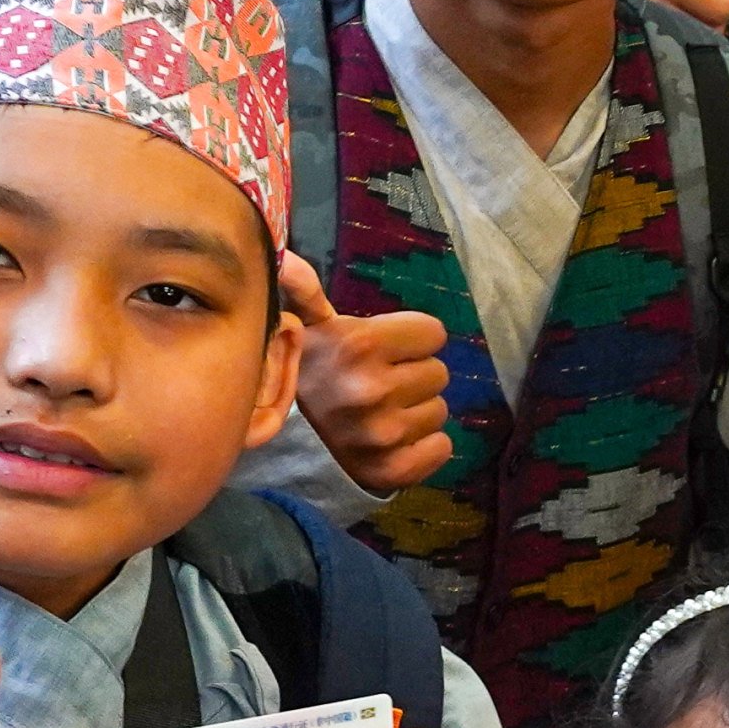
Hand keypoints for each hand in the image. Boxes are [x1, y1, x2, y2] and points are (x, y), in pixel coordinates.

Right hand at [283, 256, 453, 493]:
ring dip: (417, 410)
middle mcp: (373, 388)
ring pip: (439, 411)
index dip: (413, 340)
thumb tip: (286, 257)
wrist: (287, 441)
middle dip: (414, 375)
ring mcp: (383, 433)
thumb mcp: (311, 327)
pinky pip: (442, 448)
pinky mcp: (392, 469)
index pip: (435, 334)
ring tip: (382, 411)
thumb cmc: (313, 373)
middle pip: (439, 373)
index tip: (385, 351)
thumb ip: (307, 291)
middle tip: (380, 383)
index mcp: (360, 344)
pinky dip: (424, 446)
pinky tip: (394, 439)